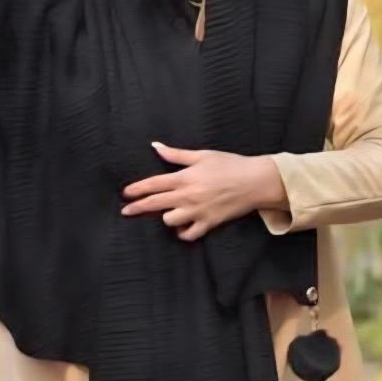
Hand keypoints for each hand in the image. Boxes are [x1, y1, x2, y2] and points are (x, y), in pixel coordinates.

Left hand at [120, 142, 286, 240]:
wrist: (255, 181)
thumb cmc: (230, 165)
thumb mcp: (202, 155)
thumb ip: (176, 155)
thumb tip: (155, 146)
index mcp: (185, 178)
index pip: (154, 184)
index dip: (137, 189)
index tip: (125, 194)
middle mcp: (188, 196)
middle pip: (156, 204)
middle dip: (138, 207)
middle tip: (126, 211)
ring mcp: (198, 211)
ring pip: (170, 221)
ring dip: (166, 218)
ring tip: (169, 213)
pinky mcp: (209, 223)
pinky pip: (189, 234)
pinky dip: (183, 233)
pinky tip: (182, 228)